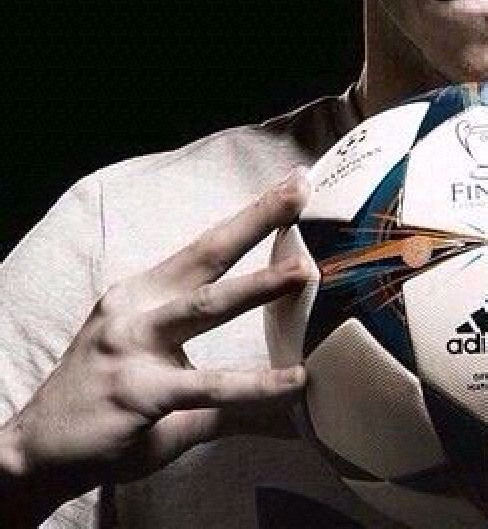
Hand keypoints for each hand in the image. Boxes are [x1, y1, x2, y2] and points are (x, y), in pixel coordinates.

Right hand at [0, 170, 313, 525]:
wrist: (38, 451)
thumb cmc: (110, 403)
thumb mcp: (166, 374)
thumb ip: (231, 383)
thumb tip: (294, 399)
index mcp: (146, 291)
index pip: (207, 245)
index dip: (251, 215)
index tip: (292, 183)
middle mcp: (139, 307)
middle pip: (208, 253)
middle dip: (256, 219)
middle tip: (299, 190)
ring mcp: (134, 346)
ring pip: (205, 307)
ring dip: (256, 286)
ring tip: (302, 271)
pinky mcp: (138, 393)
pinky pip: (208, 386)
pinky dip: (255, 385)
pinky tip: (294, 382)